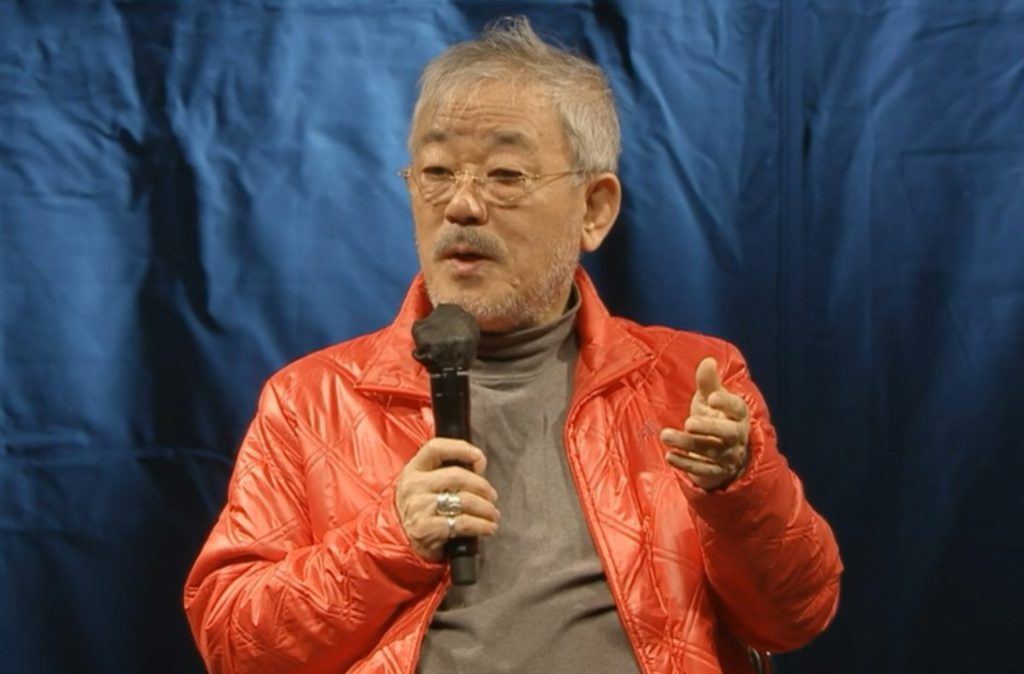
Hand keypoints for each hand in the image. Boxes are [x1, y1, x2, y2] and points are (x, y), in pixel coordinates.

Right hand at [395, 438, 499, 561]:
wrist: (399, 538)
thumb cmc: (421, 507)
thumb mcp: (425, 483)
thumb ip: (449, 470)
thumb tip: (479, 464)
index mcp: (414, 469)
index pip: (436, 448)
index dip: (461, 448)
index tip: (479, 458)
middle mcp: (414, 486)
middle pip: (457, 476)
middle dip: (481, 486)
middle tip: (491, 496)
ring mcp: (419, 508)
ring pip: (463, 500)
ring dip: (485, 508)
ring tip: (492, 514)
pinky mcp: (426, 529)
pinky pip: (462, 523)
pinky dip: (481, 525)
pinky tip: (488, 527)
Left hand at [661, 357, 749, 489]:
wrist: (722, 453)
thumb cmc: (715, 417)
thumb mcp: (710, 399)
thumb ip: (708, 382)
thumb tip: (708, 360)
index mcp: (737, 415)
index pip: (737, 408)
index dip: (727, 403)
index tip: (713, 397)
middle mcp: (737, 436)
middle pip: (728, 433)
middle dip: (709, 428)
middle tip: (689, 422)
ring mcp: (728, 456)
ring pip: (710, 451)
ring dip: (687, 443)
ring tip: (665, 435)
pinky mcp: (716, 472)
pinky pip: (702, 469)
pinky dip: (686, 463)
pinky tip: (670, 456)